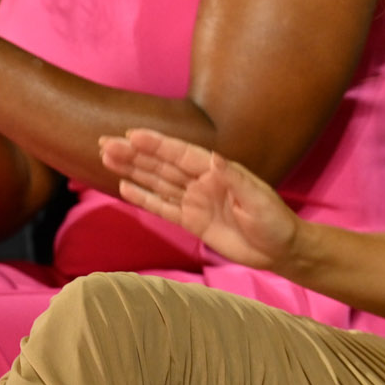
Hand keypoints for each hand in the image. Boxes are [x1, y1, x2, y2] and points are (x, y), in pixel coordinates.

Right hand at [103, 128, 302, 270]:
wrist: (280, 250)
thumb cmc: (274, 220)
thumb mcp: (258, 199)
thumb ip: (235, 179)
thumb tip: (215, 160)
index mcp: (217, 170)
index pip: (181, 154)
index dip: (156, 144)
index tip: (131, 135)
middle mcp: (202, 182)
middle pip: (162, 165)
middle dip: (134, 154)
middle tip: (104, 143)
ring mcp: (195, 201)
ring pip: (157, 182)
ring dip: (132, 170)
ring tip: (106, 157)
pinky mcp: (191, 222)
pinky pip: (162, 208)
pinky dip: (143, 198)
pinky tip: (123, 187)